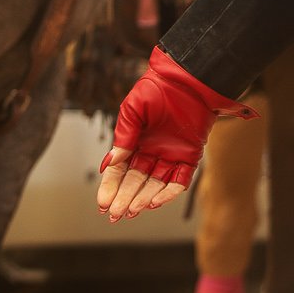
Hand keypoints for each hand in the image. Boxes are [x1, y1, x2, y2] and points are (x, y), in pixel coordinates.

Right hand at [97, 47, 252, 220]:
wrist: (189, 79)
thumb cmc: (158, 87)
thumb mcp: (132, 109)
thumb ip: (123, 136)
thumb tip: (111, 162)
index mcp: (136, 140)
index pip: (120, 169)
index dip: (111, 186)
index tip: (102, 202)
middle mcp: (152, 151)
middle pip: (136, 180)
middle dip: (124, 198)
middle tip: (115, 214)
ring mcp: (171, 155)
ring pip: (155, 184)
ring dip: (143, 198)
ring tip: (132, 210)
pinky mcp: (190, 156)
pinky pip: (179, 180)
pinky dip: (167, 192)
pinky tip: (153, 202)